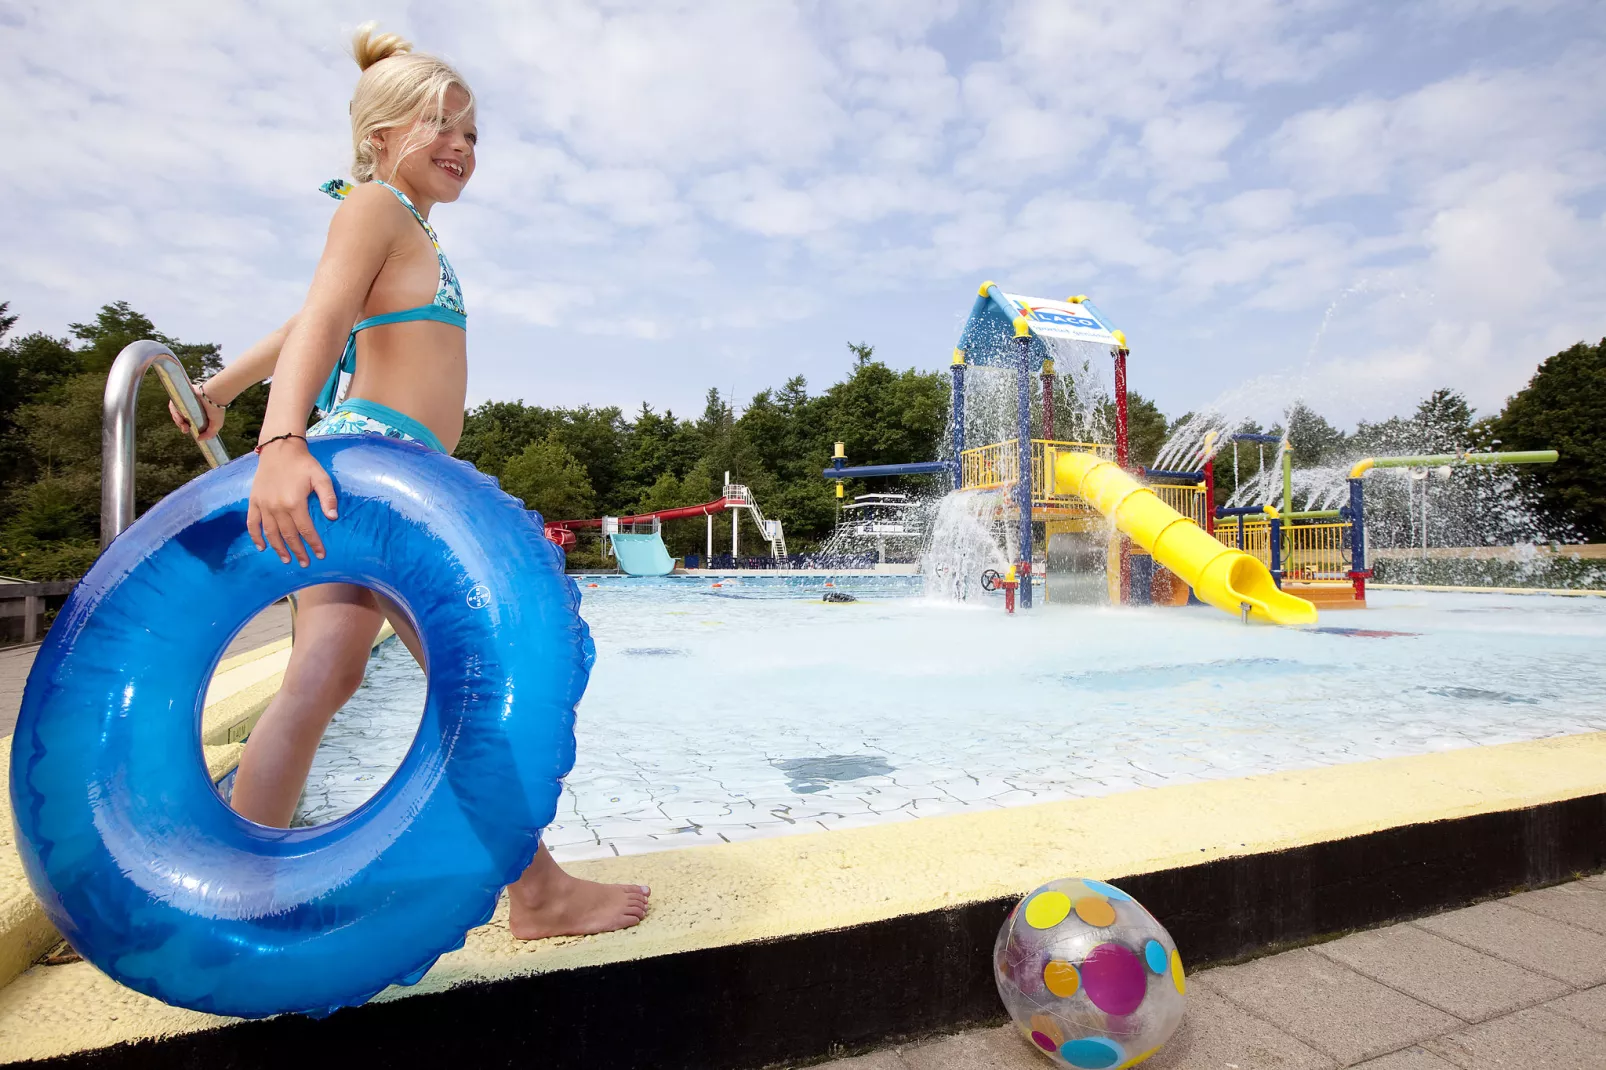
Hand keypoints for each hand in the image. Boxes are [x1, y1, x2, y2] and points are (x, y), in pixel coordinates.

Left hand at [169, 386, 226, 441]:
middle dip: (180, 425)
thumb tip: (199, 439)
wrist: (214, 396)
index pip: (186, 423)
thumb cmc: (217, 409)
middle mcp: (190, 409)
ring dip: (177, 419)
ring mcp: (185, 402)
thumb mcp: (216, 425)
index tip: (188, 430)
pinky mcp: (181, 396)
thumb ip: (209, 434)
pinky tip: (179, 415)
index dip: (185, 428)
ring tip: (182, 422)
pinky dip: (174, 410)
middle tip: (185, 428)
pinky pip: (173, 404)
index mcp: (197, 415)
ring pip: (175, 413)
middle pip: (179, 419)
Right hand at [247, 437, 338, 565]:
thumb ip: (328, 498)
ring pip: (271, 533)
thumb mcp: (321, 478)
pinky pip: (252, 523)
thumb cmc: (304, 464)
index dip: (314, 544)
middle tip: (305, 563)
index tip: (321, 555)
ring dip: (278, 548)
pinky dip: (256, 537)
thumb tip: (333, 517)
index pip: (306, 530)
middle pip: (288, 535)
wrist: (279, 449)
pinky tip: (262, 547)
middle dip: (298, 551)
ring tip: (286, 560)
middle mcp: (277, 507)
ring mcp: (263, 505)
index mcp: (294, 503)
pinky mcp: (254, 502)